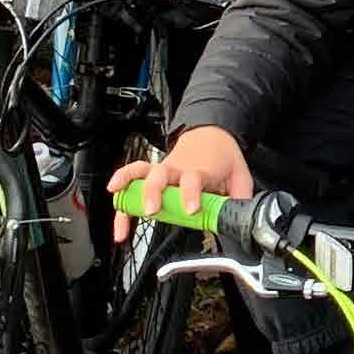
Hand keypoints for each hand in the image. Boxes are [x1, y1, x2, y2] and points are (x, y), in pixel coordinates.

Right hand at [113, 123, 251, 239]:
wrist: (212, 132)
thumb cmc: (223, 157)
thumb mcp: (240, 177)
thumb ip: (239, 200)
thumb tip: (240, 221)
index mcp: (200, 170)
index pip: (194, 179)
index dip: (191, 194)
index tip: (191, 209)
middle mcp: (178, 169)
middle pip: (160, 176)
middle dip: (153, 193)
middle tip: (151, 211)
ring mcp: (162, 169)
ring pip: (141, 173)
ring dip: (129, 187)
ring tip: (120, 207)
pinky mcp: (152, 172)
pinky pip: (132, 174)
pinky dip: (121, 182)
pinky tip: (113, 195)